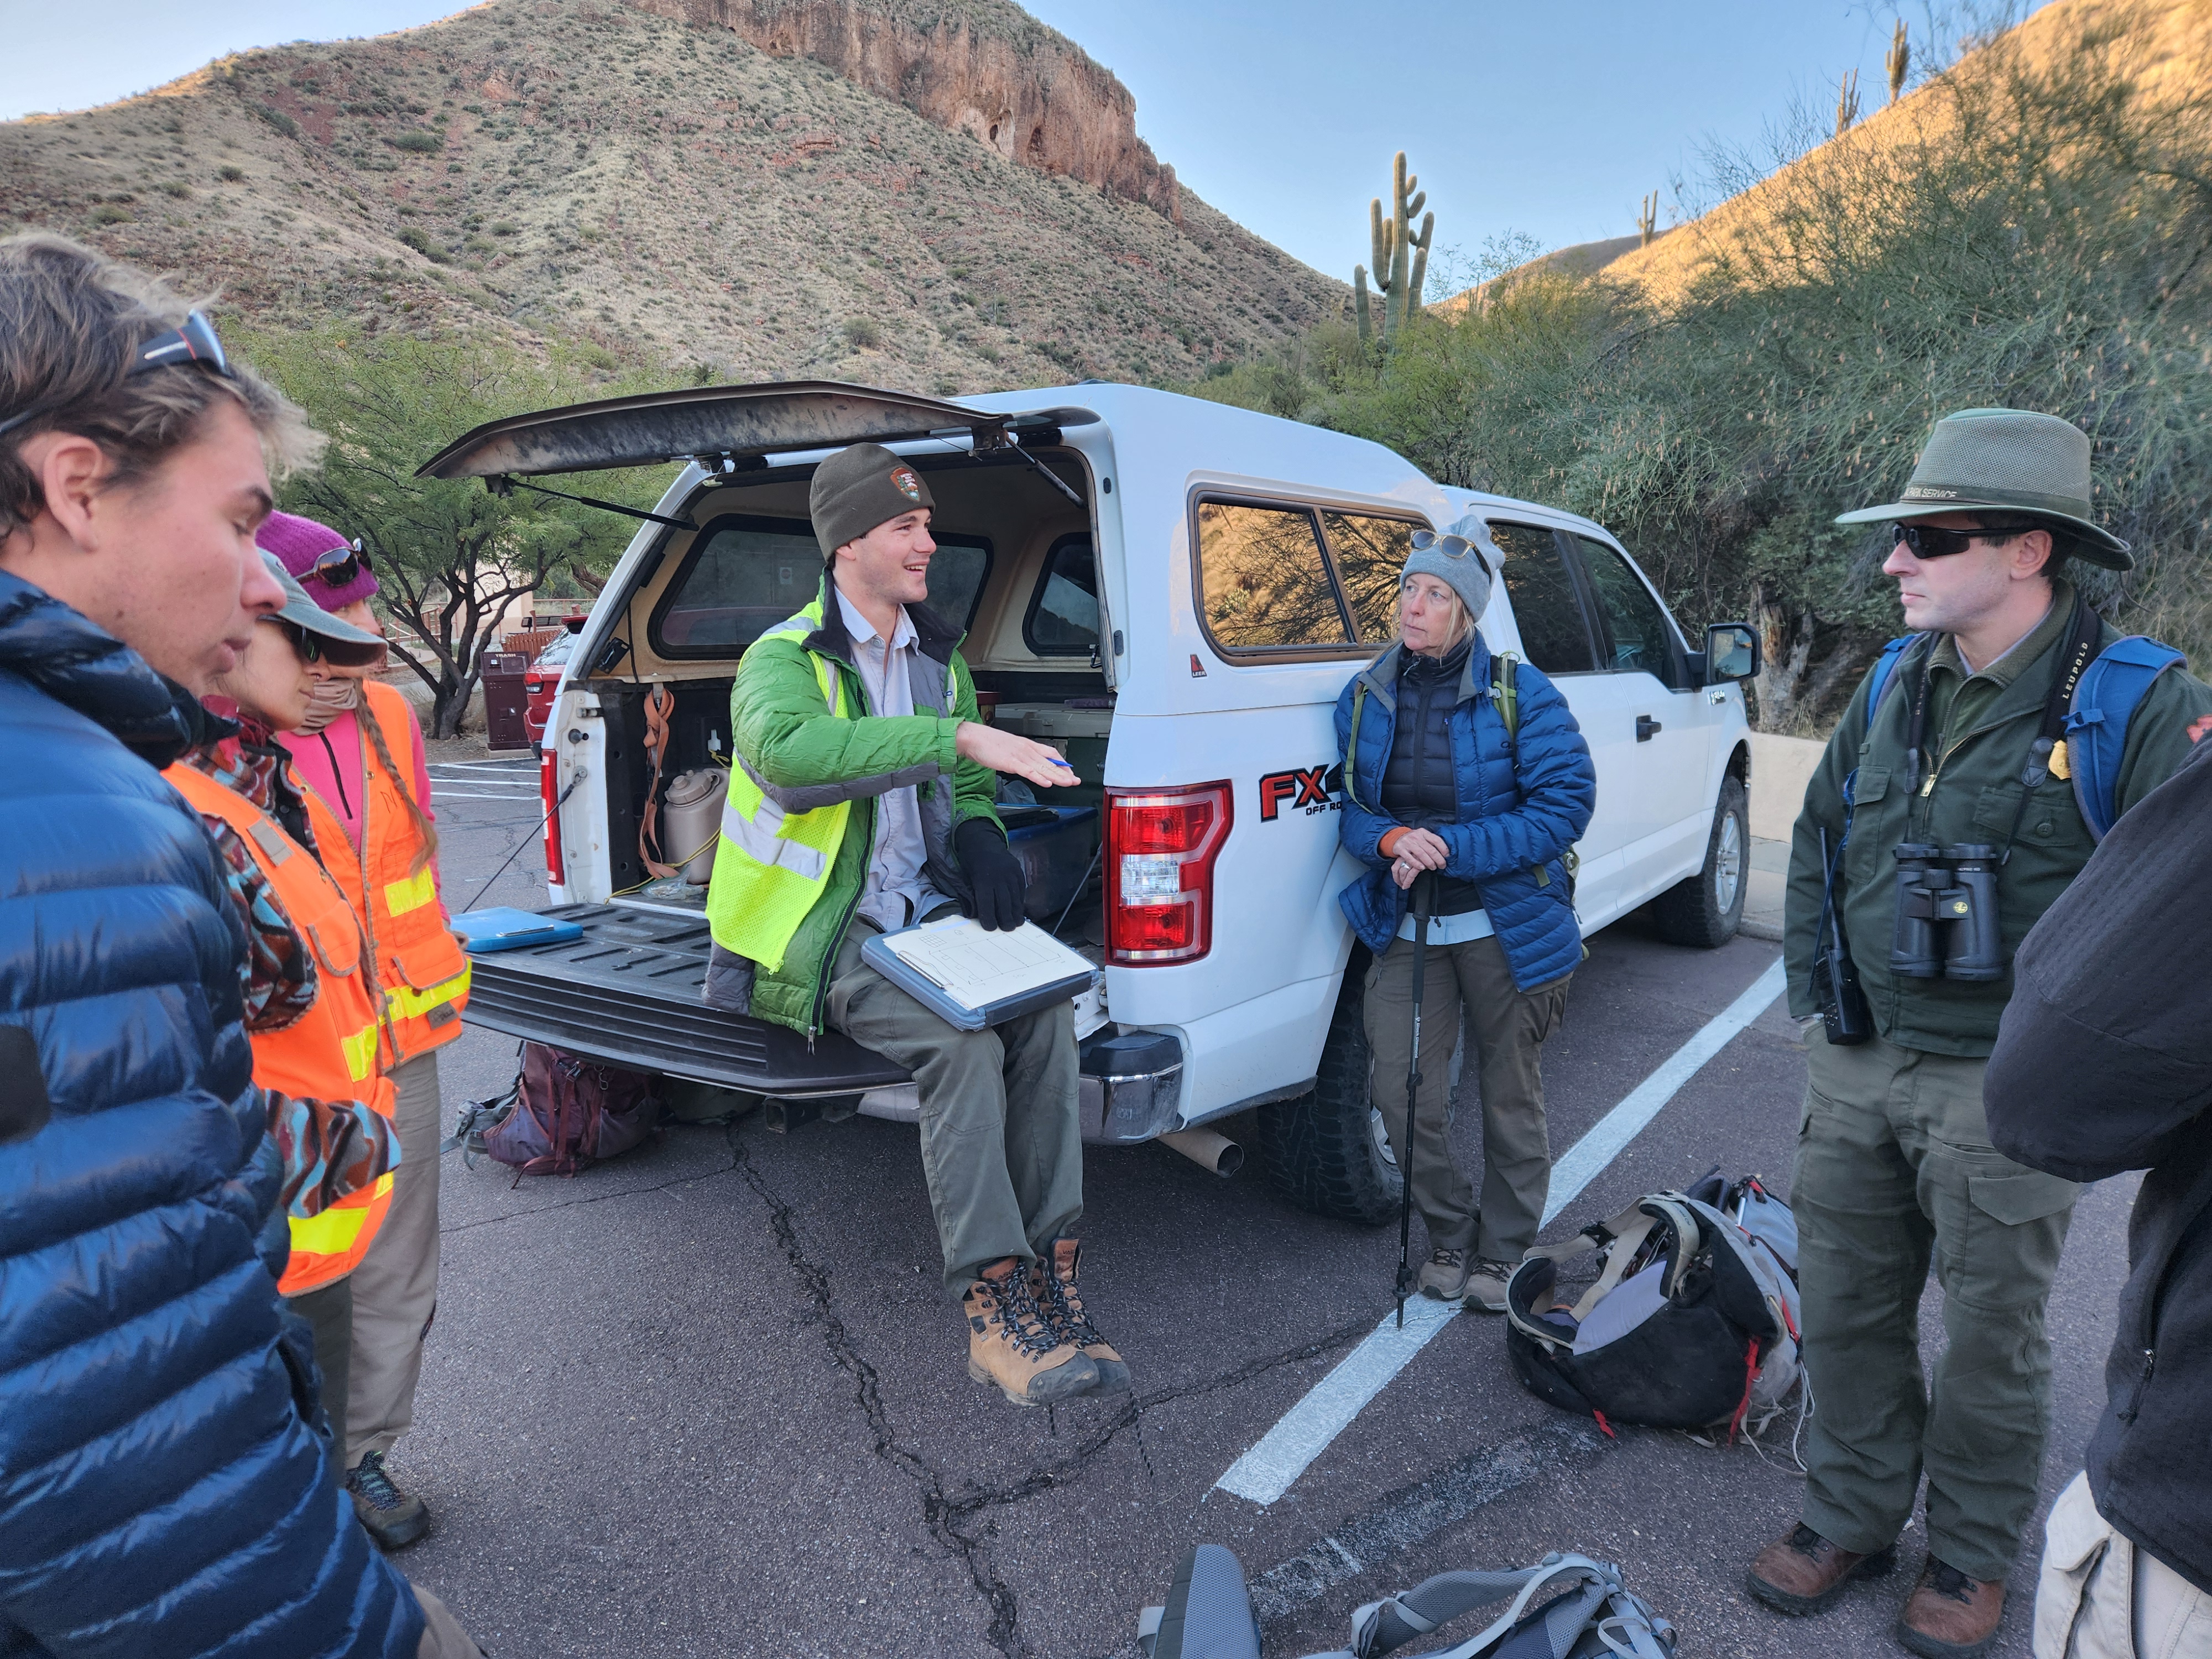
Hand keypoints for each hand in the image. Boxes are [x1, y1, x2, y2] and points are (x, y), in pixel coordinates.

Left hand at [954, 818, 1027, 930]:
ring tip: (1016, 923)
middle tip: (1007, 929)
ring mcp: (1011, 873)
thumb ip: (973, 893)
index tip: (991, 928)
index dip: (989, 917)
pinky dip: (1020, 900)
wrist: (982, 841)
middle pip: (1003, 902)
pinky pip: (1021, 889)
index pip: (986, 902)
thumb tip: (978, 914)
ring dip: (1016, 912)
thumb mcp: (967, 877)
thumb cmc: (971, 862)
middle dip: (1005, 918)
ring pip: (1014, 896)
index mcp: (982, 878)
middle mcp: (999, 876)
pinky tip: (1019, 909)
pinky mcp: (1018, 871)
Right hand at [955, 720, 1077, 788]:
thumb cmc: (988, 743)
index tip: (1070, 772)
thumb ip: (1022, 757)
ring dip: (1056, 777)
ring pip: (1042, 768)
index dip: (1062, 764)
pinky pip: (1027, 771)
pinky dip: (1038, 777)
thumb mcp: (1010, 748)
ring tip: (1068, 783)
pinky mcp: (1010, 762)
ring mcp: (1019, 756)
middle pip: (1050, 763)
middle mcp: (1027, 750)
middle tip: (1076, 781)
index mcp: (1027, 745)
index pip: (1051, 754)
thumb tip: (1030, 765)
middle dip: (1064, 773)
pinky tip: (1047, 783)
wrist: (973, 737)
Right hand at [1388, 827, 1449, 887]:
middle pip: (1430, 849)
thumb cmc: (1414, 839)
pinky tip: (1422, 868)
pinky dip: (1417, 864)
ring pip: (1421, 854)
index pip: (1436, 840)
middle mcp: (1416, 837)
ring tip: (1433, 868)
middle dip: (1438, 859)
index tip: (1447, 856)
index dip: (1444, 849)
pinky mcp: (1400, 849)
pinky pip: (1410, 858)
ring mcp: (1408, 843)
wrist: (1397, 837)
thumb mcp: (1423, 836)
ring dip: (1429, 863)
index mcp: (1423, 832)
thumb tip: (1445, 853)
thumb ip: (1431, 841)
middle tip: (1442, 865)